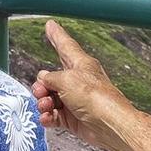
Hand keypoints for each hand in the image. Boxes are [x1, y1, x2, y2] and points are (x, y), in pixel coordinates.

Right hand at [31, 20, 137, 150]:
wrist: (109, 125)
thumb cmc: (96, 98)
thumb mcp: (66, 79)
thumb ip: (50, 78)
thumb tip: (44, 80)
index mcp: (81, 65)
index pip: (65, 45)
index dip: (56, 35)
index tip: (50, 26)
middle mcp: (78, 81)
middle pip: (51, 77)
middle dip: (41, 85)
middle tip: (41, 91)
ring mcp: (75, 100)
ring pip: (50, 98)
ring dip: (43, 103)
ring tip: (46, 106)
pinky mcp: (74, 118)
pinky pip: (54, 115)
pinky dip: (48, 117)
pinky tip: (47, 118)